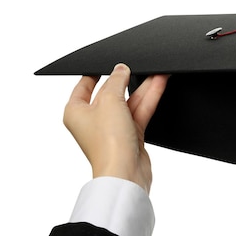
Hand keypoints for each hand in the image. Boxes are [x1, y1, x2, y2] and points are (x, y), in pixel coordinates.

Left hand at [63, 63, 168, 193]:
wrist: (125, 173)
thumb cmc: (108, 143)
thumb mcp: (110, 100)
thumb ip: (116, 80)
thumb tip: (121, 69)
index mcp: (75, 112)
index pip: (83, 86)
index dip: (94, 72)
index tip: (105, 62)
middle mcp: (93, 120)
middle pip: (111, 92)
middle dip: (127, 79)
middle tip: (139, 65)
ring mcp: (113, 128)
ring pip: (129, 101)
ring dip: (144, 88)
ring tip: (158, 72)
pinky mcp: (131, 136)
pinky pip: (140, 111)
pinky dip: (149, 98)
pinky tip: (159, 85)